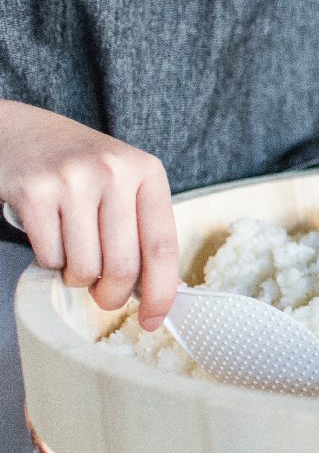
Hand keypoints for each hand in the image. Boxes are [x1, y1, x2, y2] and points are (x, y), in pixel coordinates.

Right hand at [0, 100, 178, 329]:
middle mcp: (114, 171)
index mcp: (147, 171)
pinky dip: (50, 262)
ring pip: (85, 267)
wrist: (21, 132)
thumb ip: (142, 226)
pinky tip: (51, 239)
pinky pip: (49, 257)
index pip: (163, 246)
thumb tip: (157, 290)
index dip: (162, 292)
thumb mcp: (124, 182)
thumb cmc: (80, 167)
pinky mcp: (33, 192)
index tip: (154, 320)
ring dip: (78, 277)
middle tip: (104, 295)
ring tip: (75, 255)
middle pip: (124, 266)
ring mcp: (72, 180)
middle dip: (112, 295)